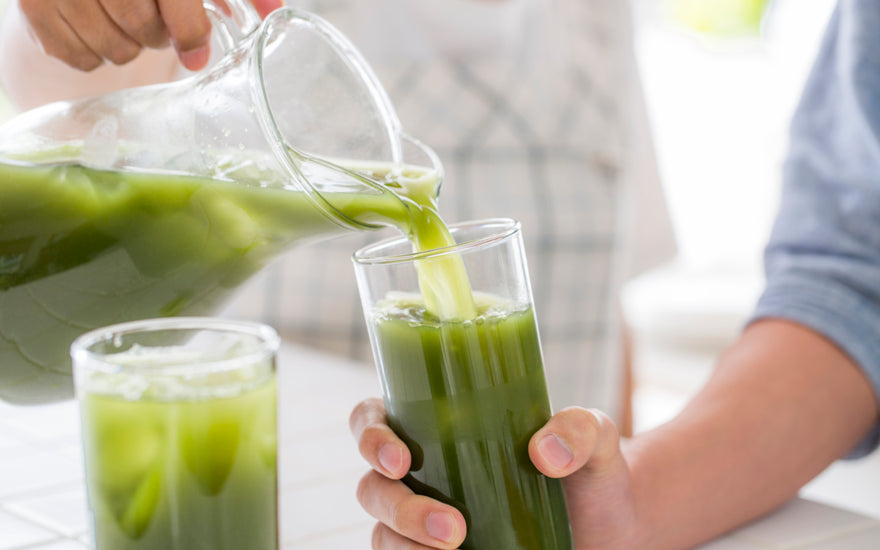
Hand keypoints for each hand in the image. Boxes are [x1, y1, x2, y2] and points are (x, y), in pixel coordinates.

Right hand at [17, 0, 281, 71]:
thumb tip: (275, 11)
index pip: (174, 8)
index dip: (192, 34)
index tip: (197, 50)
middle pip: (144, 31)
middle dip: (158, 33)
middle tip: (153, 16)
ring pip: (116, 50)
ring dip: (130, 45)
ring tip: (124, 17)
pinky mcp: (31, 7)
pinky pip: (81, 59)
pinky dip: (95, 53)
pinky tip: (96, 24)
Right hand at [349, 398, 640, 548]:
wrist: (612, 530)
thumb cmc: (590, 471)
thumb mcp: (595, 439)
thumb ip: (580, 429)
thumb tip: (544, 453)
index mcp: (435, 426)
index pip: (372, 419)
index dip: (370, 436)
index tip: (401, 460)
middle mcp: (420, 473)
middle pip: (373, 487)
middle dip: (400, 509)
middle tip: (452, 528)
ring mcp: (425, 520)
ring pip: (382, 534)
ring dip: (405, 547)